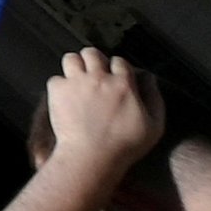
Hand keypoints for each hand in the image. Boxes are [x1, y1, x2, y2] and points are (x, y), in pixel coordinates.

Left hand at [45, 49, 163, 175]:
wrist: (91, 157)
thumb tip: (149, 77)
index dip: (117, 69)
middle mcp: (98, 77)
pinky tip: (65, 99)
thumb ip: (154, 98)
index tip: (115, 80)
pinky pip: (55, 79)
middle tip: (94, 77)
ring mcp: (76, 82)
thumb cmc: (126, 146)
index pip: (119, 61)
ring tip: (77, 82)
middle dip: (94, 62)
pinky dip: (60, 87)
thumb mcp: (154, 126)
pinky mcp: (57, 91)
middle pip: (92, 53)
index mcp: (123, 83)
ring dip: (75, 67)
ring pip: (71, 58)